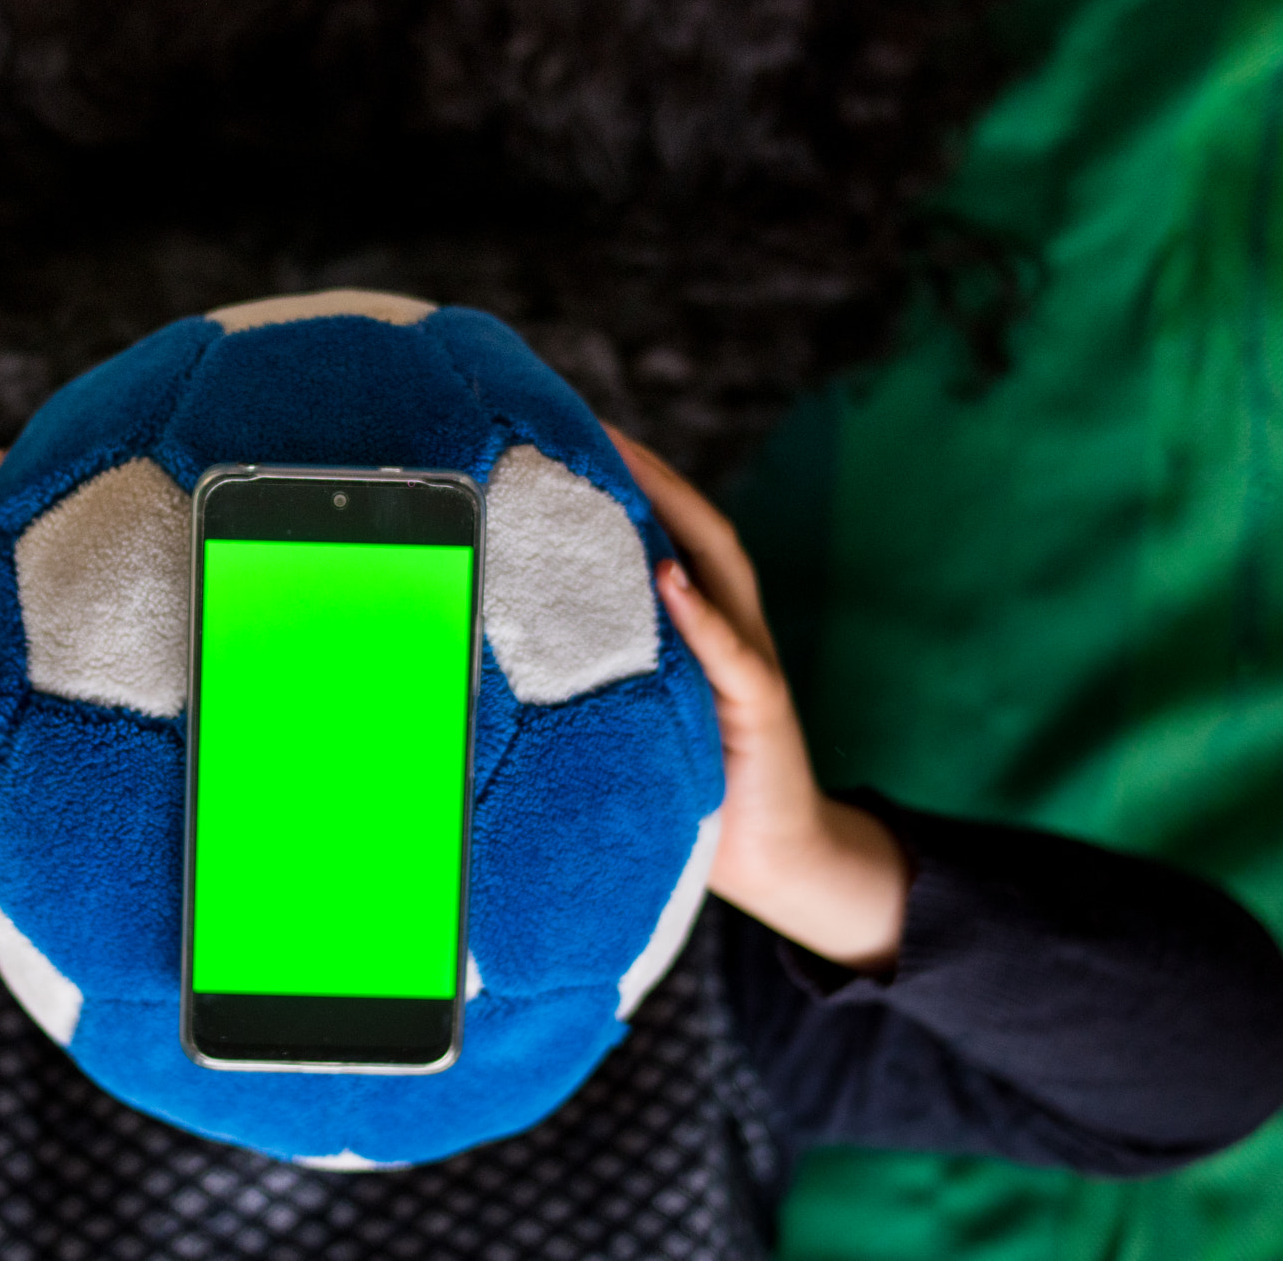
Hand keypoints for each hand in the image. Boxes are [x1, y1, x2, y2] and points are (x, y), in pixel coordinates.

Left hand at [605, 426, 906, 972]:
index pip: (667, 533)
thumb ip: (600, 672)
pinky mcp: (761, 707)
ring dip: (676, 514)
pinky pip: (732, 653)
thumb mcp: (638, 715)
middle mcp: (730, 627)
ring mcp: (750, 662)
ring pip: (719, 571)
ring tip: (630, 468)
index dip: (628, 481)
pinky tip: (669, 578)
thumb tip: (507, 647)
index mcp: (698, 626)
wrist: (775, 857)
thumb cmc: (696, 784)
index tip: (571, 435)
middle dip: (649, 472)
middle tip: (591, 426)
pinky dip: (701, 614)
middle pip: (696, 528)